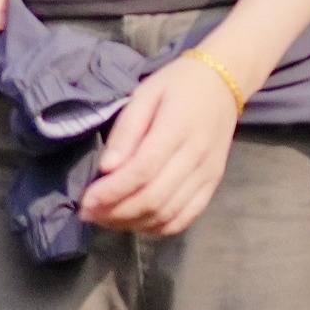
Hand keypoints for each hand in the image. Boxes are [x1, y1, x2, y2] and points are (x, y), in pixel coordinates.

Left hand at [79, 52, 243, 237]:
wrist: (223, 82)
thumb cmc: (178, 85)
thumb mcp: (145, 94)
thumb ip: (126, 131)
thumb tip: (107, 168)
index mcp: (177, 128)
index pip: (142, 171)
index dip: (112, 191)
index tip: (85, 200)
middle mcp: (196, 155)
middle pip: (153, 198)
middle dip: (115, 212)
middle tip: (88, 213)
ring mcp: (208, 173)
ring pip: (167, 214)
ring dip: (132, 223)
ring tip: (106, 218)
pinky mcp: (213, 183)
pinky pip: (185, 218)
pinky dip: (158, 228)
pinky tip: (136, 222)